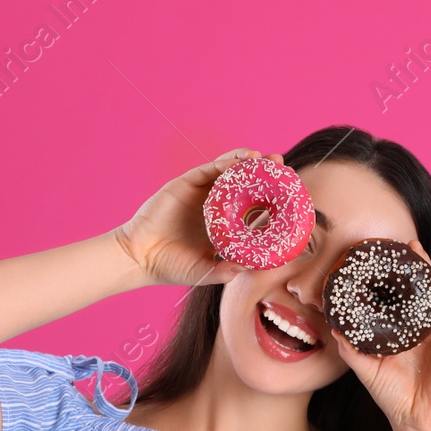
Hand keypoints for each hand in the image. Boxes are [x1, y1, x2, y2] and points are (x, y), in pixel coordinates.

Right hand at [113, 148, 277, 286]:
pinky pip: (210, 168)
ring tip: (267, 158)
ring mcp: (201, 193)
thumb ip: (225, 270)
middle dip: (265, 174)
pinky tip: (242, 160)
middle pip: (245, 184)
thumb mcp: (205, 271)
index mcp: (223, 224)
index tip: (291, 195)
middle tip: (284, 168)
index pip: (252, 207)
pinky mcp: (186, 183)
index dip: (270, 199)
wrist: (139, 257)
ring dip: (249, 162)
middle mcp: (215, 205)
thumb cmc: (171, 267)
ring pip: (230, 172)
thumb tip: (250, 269)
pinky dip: (227, 162)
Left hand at [329, 243, 430, 430]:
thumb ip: (349, 343)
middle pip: (428, 285)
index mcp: (405, 326)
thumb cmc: (390, 394)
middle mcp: (425, 324)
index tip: (396, 252)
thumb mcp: (363, 365)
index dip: (403, 270)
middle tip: (414, 250)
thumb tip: (332, 323)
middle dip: (424, 264)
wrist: (413, 418)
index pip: (405, 291)